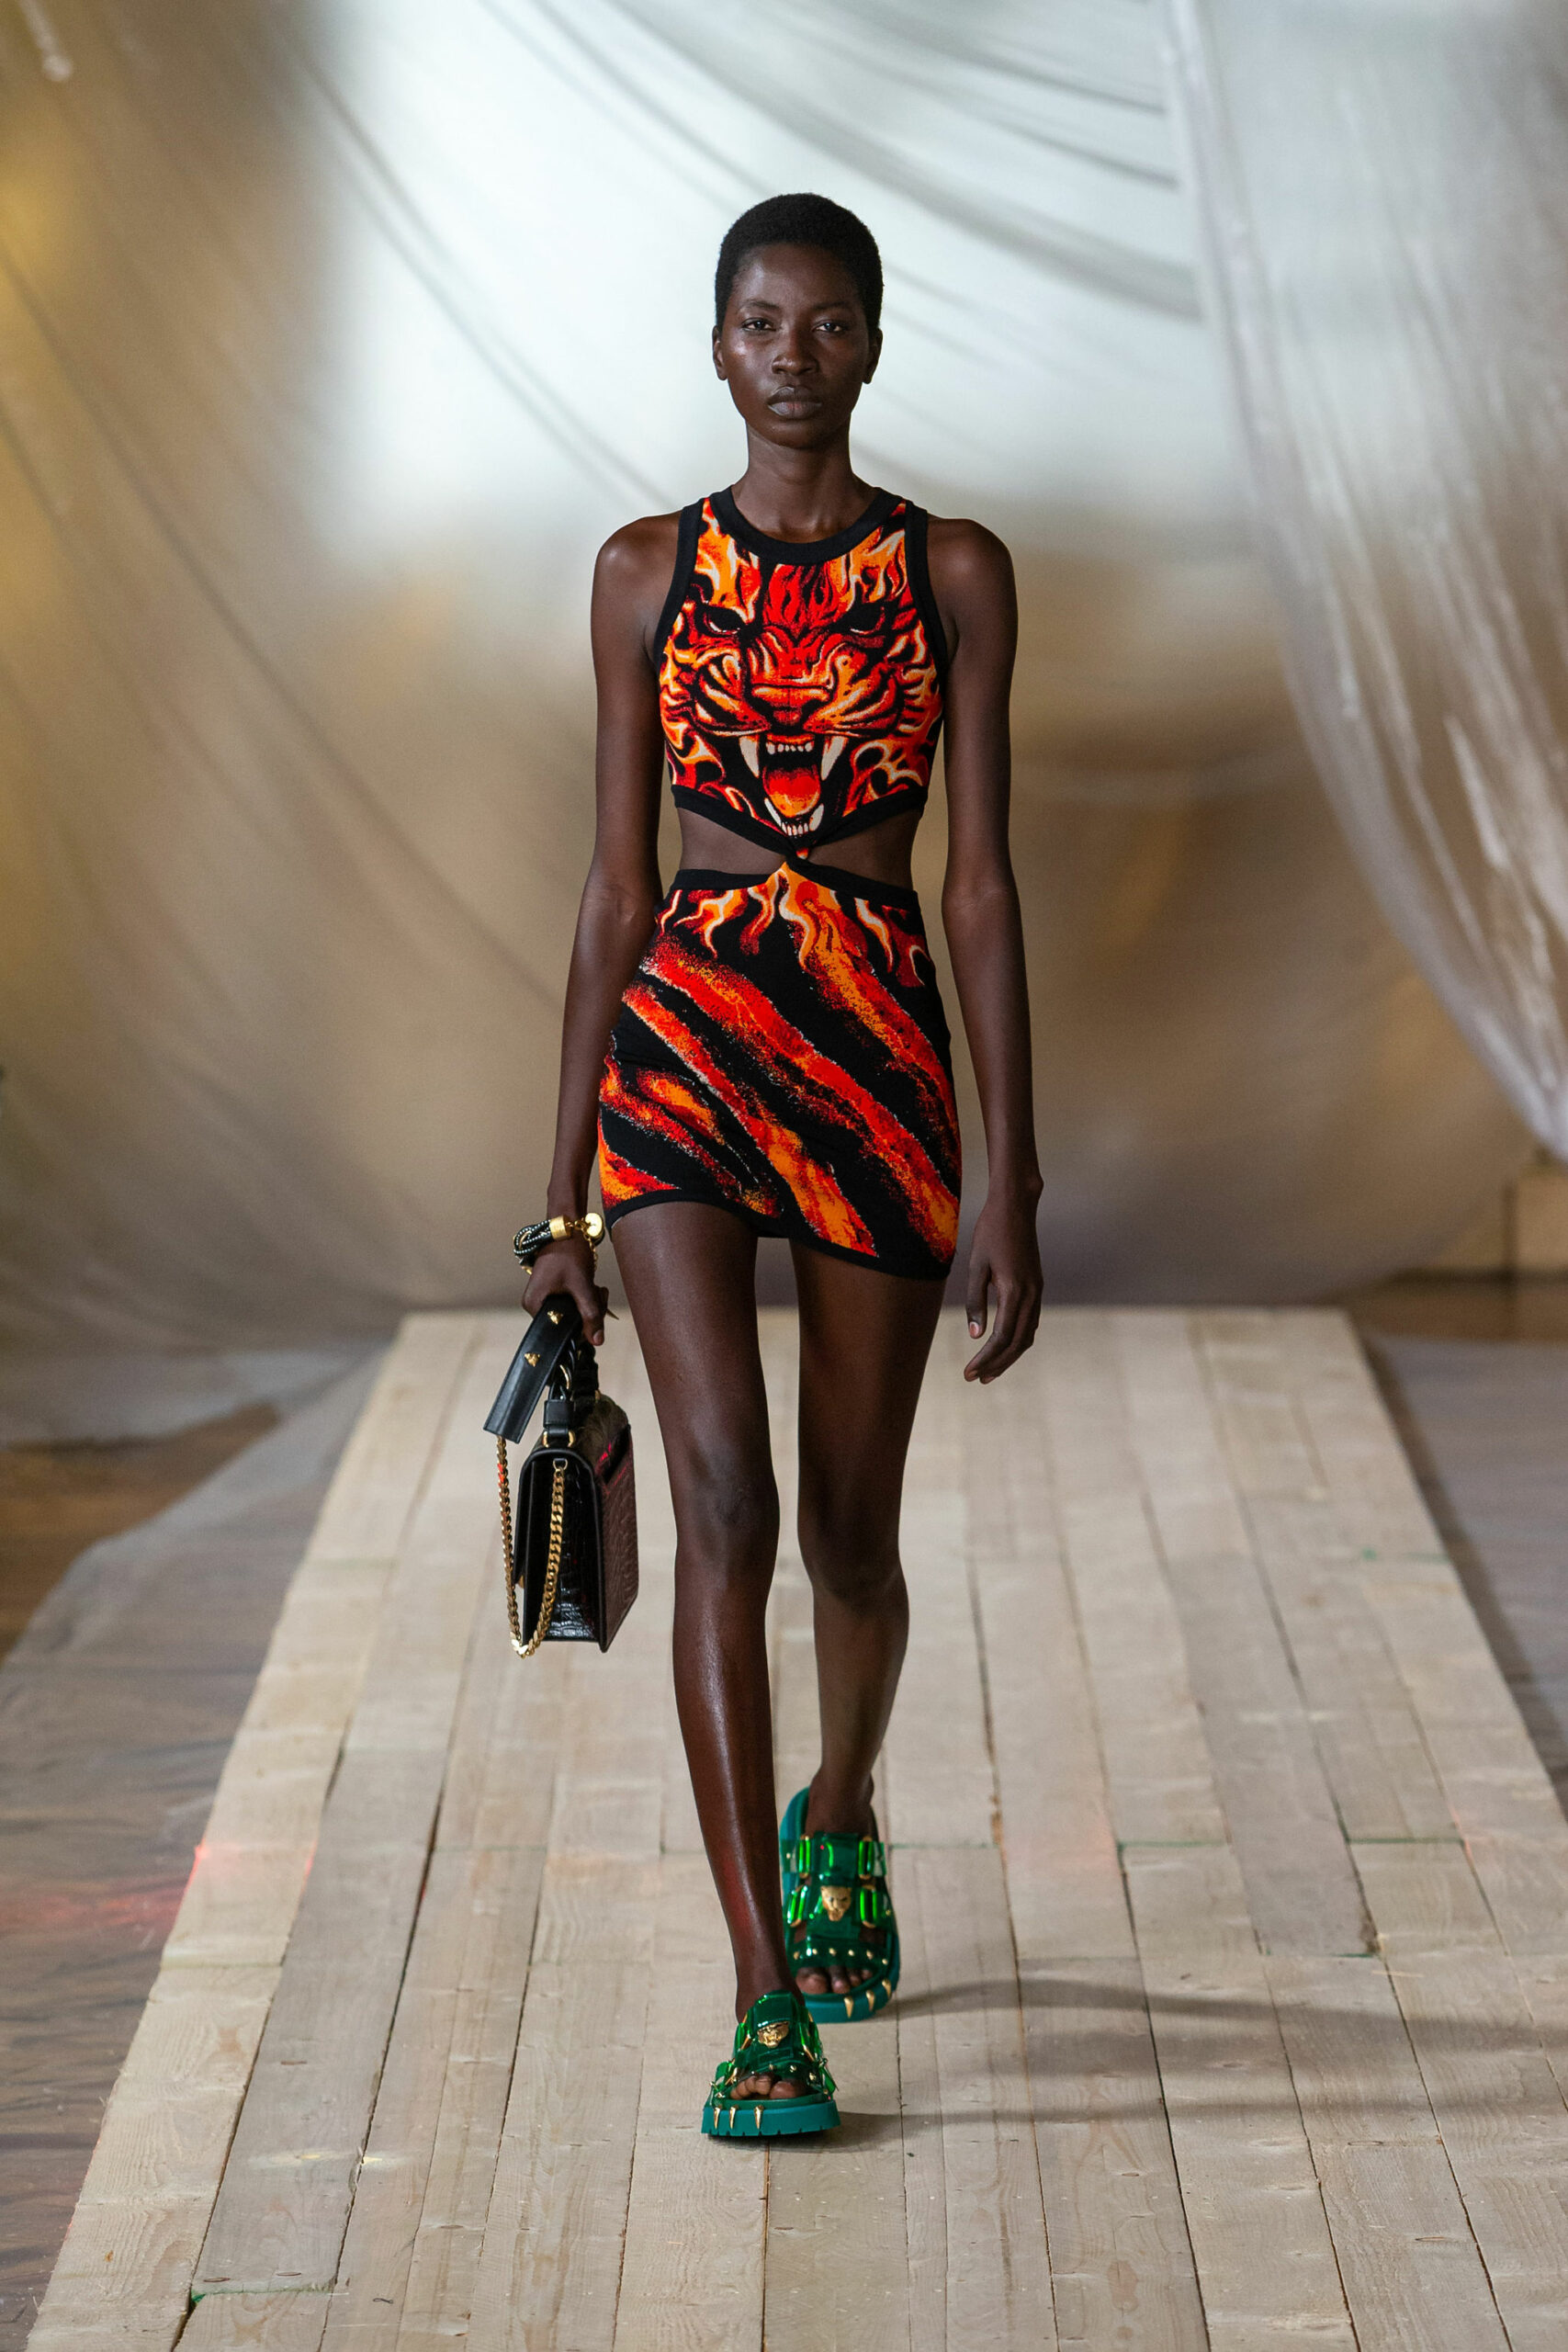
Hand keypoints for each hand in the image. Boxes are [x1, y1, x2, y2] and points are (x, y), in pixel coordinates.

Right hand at [523, 1237, 607, 1344]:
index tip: (596, 1311)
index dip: (582, 1327)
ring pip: (575, 1313)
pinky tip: (593, 1286)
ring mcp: (546, 1297)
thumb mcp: (581, 1286)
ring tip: (596, 1287)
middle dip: (589, 1311)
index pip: (561, 1332)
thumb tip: (597, 1341)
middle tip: (598, 1293)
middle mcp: (536, 1304)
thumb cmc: (568, 1253)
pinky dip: (586, 1296)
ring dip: (591, 1303)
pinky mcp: (556, 1291)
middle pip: (569, 1323)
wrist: (567, 1229)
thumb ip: (590, 1314)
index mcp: (535, 1305)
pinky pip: (574, 1303)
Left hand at [963, 1188, 1042, 1382]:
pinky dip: (1018, 1340)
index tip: (969, 1373)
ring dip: (1009, 1356)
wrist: (1016, 1206)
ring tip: (989, 1371)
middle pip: (1017, 1343)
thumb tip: (975, 1335)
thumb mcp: (976, 1265)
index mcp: (1015, 1291)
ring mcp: (1037, 1291)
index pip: (1001, 1337)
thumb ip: (975, 1301)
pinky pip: (1031, 1322)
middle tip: (976, 1380)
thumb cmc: (991, 1232)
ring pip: (1027, 1335)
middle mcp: (1031, 1295)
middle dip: (997, 1364)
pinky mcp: (1036, 1285)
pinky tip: (1005, 1346)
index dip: (985, 1359)